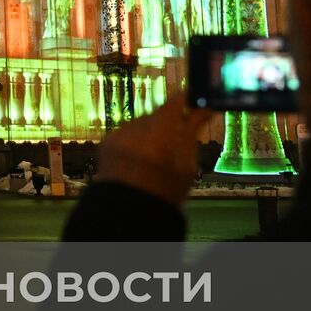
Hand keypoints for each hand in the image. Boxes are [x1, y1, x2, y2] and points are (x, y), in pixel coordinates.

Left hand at [95, 101, 210, 207]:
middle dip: (168, 121)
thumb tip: (204, 108)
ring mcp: (120, 133)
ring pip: (141, 123)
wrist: (128, 210)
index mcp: (161, 134)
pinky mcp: (107, 140)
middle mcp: (137, 128)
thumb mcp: (186, 164)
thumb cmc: (165, 190)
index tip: (194, 103)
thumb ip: (192, 131)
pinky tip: (137, 158)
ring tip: (154, 155)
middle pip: (158, 114)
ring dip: (150, 131)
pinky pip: (126, 132)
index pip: (175, 101)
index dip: (186, 100)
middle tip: (176, 137)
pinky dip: (133, 140)